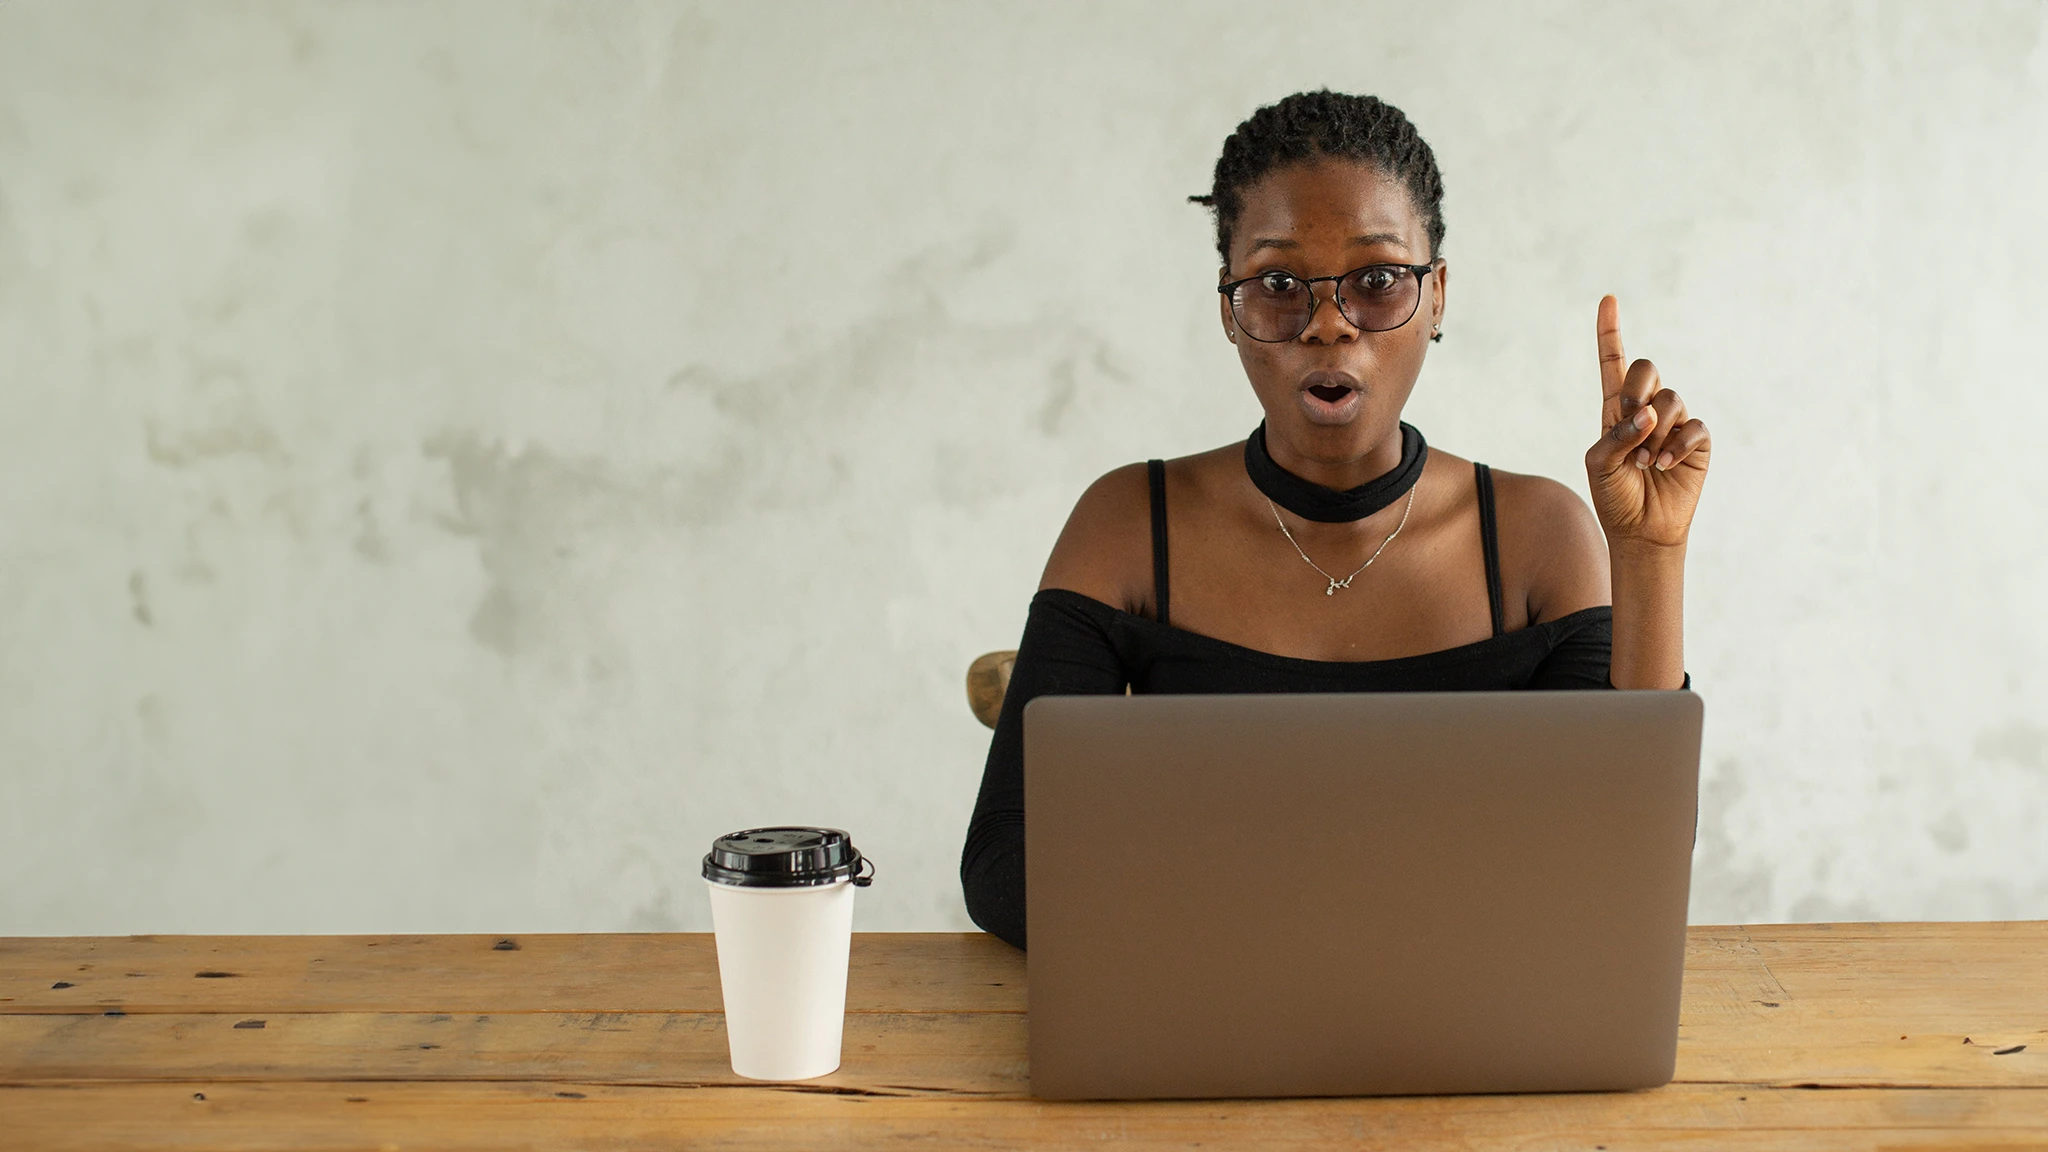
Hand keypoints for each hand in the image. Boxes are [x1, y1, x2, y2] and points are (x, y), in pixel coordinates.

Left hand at [1584, 295, 1709, 549]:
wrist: (1640, 530)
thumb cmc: (1614, 496)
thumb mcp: (1600, 465)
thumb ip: (1616, 435)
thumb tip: (1649, 414)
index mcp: (1616, 410)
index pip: (1613, 364)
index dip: (1609, 332)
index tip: (1607, 299)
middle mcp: (1647, 410)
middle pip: (1646, 368)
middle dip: (1636, 389)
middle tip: (1629, 420)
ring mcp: (1674, 423)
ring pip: (1671, 400)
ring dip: (1654, 432)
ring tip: (1643, 462)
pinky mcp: (1697, 442)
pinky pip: (1693, 427)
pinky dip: (1675, 446)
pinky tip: (1662, 466)